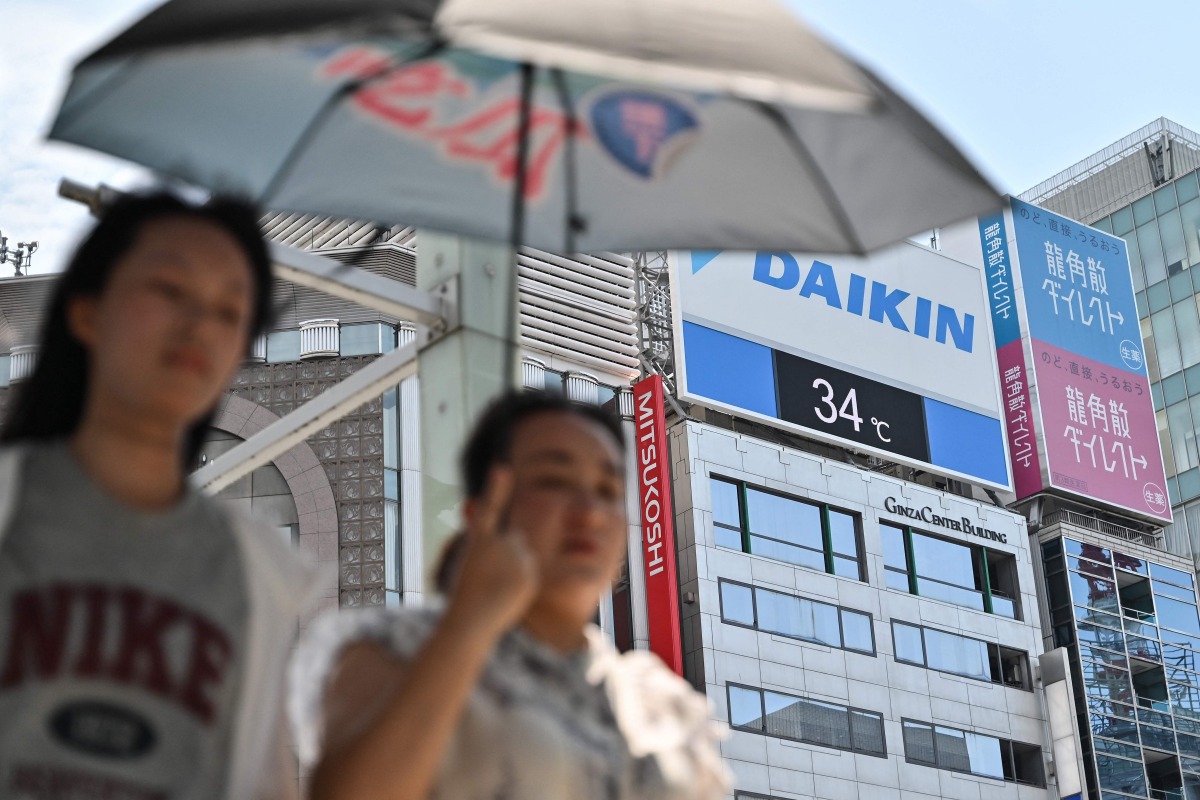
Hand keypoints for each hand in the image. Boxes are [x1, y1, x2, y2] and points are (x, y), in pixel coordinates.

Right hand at [444, 467, 538, 640]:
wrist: (475, 619)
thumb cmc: (465, 593)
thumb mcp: (469, 563)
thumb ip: (489, 543)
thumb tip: (514, 535)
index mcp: (479, 541)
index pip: (490, 509)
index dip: (497, 488)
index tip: (502, 468)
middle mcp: (500, 545)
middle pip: (514, 539)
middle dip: (509, 550)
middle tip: (492, 573)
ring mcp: (517, 559)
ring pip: (524, 555)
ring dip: (515, 566)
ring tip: (498, 586)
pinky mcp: (530, 574)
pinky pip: (531, 570)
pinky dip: (523, 579)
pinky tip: (509, 593)